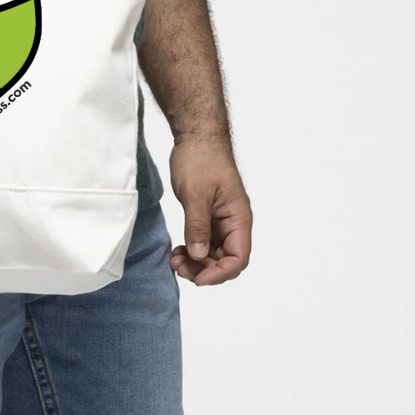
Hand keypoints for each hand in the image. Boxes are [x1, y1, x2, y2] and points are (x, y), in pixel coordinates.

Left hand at [168, 135, 251, 285]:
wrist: (196, 135)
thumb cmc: (201, 159)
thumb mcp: (196, 195)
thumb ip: (198, 227)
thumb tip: (200, 256)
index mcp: (239, 218)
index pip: (238, 258)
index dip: (220, 273)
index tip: (198, 279)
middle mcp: (234, 222)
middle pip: (226, 259)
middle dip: (204, 270)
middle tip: (179, 269)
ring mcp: (221, 219)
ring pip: (214, 253)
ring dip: (197, 262)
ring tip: (175, 262)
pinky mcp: (209, 215)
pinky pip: (205, 241)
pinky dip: (193, 249)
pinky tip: (179, 251)